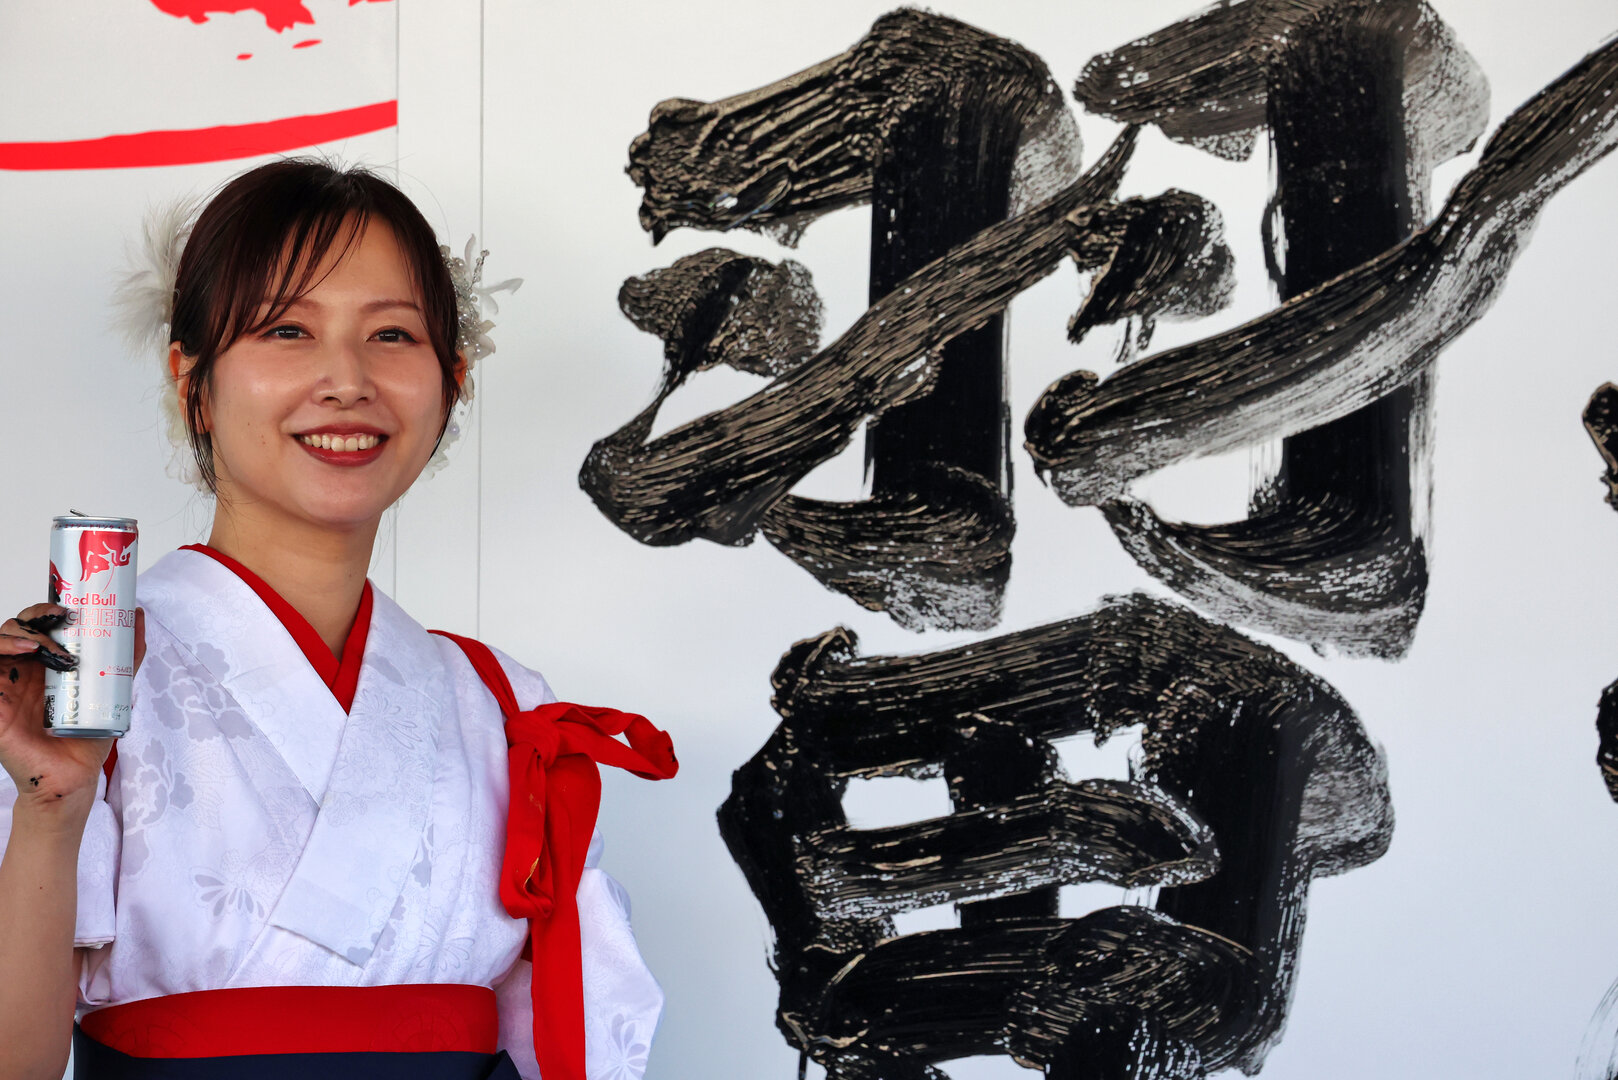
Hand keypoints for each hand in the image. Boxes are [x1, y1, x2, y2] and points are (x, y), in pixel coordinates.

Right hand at [0, 604, 144, 822]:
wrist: (73, 774)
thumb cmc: (88, 734)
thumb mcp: (115, 688)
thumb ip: (127, 655)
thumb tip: (139, 616)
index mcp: (48, 663)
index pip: (39, 624)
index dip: (46, 608)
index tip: (69, 607)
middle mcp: (25, 668)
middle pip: (17, 626)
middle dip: (36, 615)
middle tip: (61, 618)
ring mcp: (6, 682)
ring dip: (20, 633)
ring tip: (43, 645)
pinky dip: (1, 651)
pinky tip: (24, 654)